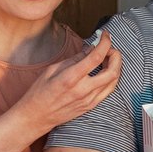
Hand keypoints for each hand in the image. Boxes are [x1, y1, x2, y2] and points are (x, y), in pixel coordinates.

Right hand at [6, 32, 120, 134]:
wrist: (37, 116)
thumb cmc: (40, 91)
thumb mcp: (52, 69)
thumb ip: (75, 59)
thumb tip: (91, 48)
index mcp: (71, 78)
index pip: (96, 57)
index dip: (104, 43)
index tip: (104, 34)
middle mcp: (83, 90)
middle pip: (112, 71)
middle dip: (116, 55)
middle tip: (109, 48)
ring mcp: (89, 100)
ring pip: (113, 81)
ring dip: (115, 66)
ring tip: (108, 58)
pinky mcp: (91, 106)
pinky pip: (108, 90)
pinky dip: (111, 78)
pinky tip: (105, 71)